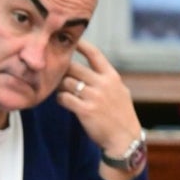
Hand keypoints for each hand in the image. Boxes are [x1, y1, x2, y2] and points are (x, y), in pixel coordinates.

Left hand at [55, 40, 143, 179]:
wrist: (124, 138)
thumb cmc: (120, 115)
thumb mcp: (120, 91)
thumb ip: (106, 80)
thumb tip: (92, 69)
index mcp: (112, 76)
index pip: (95, 54)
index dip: (81, 45)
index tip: (71, 41)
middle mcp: (103, 83)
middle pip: (73, 68)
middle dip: (62, 70)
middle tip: (56, 75)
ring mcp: (94, 96)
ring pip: (66, 82)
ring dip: (59, 86)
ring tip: (60, 90)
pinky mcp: (85, 110)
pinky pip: (64, 98)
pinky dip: (60, 99)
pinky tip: (62, 101)